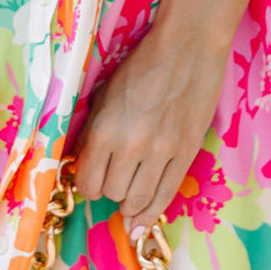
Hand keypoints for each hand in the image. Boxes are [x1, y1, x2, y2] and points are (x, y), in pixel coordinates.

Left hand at [70, 22, 229, 239]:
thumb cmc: (140, 65)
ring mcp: (163, 153)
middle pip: (112, 194)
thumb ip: (91, 131)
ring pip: (138, 200)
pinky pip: (167, 194)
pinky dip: (152, 212)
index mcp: (105, 130)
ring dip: (129, 202)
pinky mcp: (187, 153)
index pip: (88, 182)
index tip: (91, 176)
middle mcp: (132, 147)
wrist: (187, 48)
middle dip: (108, 190)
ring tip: (128, 196)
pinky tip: (143, 221)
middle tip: (112, 176)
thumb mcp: (103, 94)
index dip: (86, 183)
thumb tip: (83, 163)